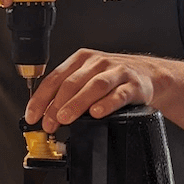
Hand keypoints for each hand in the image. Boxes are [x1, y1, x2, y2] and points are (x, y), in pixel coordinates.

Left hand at [24, 48, 156, 132]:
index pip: (55, 78)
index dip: (41, 98)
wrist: (150, 75)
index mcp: (81, 60)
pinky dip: (107, 103)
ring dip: (77, 103)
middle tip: (49, 123)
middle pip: (72, 83)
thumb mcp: (88, 79)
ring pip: (94, 86)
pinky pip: (119, 94)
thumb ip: (68, 93)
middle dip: (57, 105)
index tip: (33, 116)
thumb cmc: (114, 79)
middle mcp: (98, 63)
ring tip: (66, 118)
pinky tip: (96, 113)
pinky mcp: (134, 84)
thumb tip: (45, 115)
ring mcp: (116, 72)